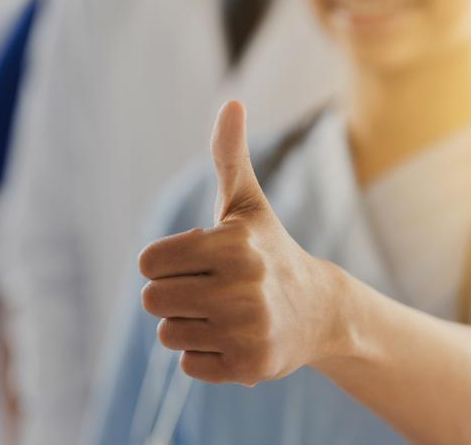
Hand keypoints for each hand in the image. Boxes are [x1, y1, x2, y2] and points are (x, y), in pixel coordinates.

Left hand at [139, 101, 348, 385]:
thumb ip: (229, 156)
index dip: (167, 262)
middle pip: (152, 301)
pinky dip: (205, 354)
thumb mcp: (248, 204)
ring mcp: (247, 331)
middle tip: (209, 290)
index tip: (198, 261)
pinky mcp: (249, 367)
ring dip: (189, 325)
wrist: (322, 310)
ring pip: (168, 335)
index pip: (149, 262)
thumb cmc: (271, 251)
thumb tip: (232, 102)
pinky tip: (236, 338)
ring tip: (226, 314)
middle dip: (174, 294)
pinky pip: (188, 365)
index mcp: (234, 245)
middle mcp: (242, 288)